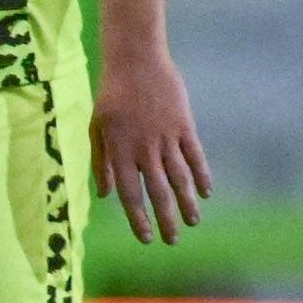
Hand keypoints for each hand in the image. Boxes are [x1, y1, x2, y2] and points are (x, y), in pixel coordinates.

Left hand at [91, 47, 211, 245]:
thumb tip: (104, 195)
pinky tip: (206, 193)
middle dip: (166, 219)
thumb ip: (100, 162)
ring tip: (192, 222)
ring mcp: (167, 138)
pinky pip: (196, 156)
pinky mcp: (185, 126)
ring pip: (180, 178)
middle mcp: (144, 149)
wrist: (136, 62)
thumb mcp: (96, 128)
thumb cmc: (111, 96)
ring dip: (187, 203)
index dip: (138, 218)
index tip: (145, 238)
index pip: (129, 194)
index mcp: (119, 151)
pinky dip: (202, 175)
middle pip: (158, 192)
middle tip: (172, 240)